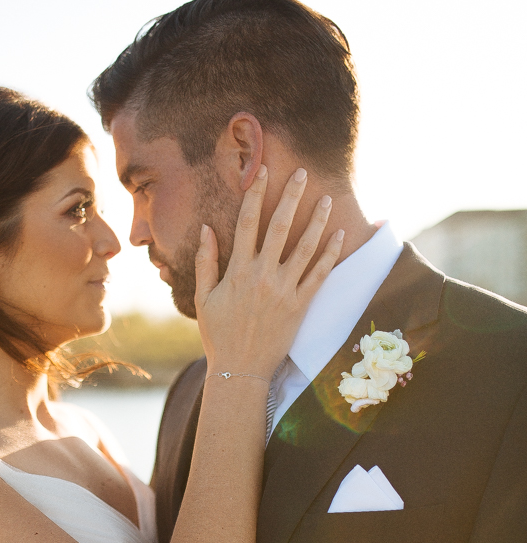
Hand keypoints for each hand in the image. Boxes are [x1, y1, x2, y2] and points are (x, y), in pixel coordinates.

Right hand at [195, 165, 342, 381]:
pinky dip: (329, 256)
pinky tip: (338, 237)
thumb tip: (206, 228)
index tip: (263, 172)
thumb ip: (206, 262)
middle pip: (279, 227)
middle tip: (301, 173)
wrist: (240, 370)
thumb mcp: (204, 299)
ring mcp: (284, 291)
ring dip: (317, 221)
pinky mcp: (300, 306)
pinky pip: (318, 276)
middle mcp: (263, 277)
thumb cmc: (218, 335)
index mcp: (238, 272)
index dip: (255, 194)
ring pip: (304, 248)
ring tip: (327, 199)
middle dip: (290, 197)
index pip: (247, 223)